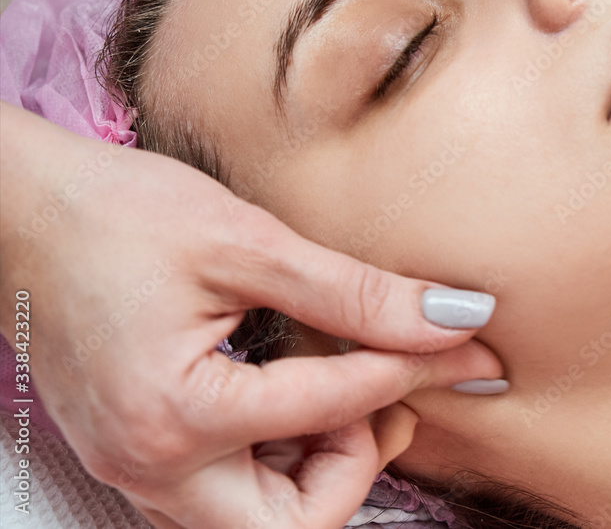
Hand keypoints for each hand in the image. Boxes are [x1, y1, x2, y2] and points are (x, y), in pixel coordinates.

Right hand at [0, 103, 502, 527]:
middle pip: (289, 525)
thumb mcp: (245, 242)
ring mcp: (138, 466)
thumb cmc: (116, 214)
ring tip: (353, 392)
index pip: (332, 410)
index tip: (466, 346)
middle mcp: (150, 465)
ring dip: (321, 466)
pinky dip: (282, 456)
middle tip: (389, 399)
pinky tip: (305, 398)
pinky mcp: (139, 451)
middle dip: (355, 468)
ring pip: (259, 519)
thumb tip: (450, 317)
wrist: (22, 212)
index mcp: (176, 414)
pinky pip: (228, 489)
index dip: (415, 371)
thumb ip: (352, 292)